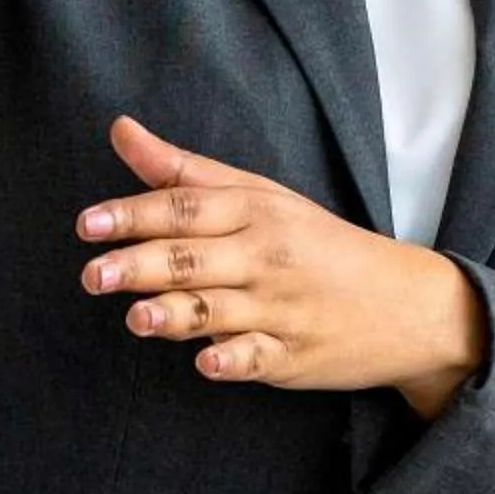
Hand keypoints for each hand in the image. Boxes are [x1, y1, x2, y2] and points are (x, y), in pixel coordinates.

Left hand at [78, 114, 486, 413]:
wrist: (406, 301)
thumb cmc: (316, 242)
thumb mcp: (259, 196)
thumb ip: (184, 171)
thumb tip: (120, 129)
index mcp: (256, 211)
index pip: (187, 207)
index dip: (135, 214)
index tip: (89, 225)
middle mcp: (266, 256)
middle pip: (194, 257)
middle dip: (141, 266)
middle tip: (93, 276)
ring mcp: (280, 308)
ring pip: (218, 309)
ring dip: (176, 314)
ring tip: (137, 319)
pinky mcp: (292, 356)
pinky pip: (259, 358)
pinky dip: (234, 360)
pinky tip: (208, 363)